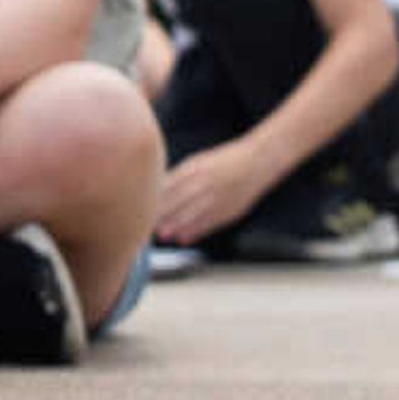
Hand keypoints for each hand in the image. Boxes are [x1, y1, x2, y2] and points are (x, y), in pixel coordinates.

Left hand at [154, 136, 290, 245]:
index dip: (154, 200)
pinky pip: (208, 223)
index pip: (168, 186)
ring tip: (162, 235)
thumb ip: (179, 177)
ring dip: (175, 226)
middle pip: (177, 201)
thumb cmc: (224, 161)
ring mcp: (217, 196)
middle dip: (161, 215)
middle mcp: (205, 182)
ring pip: (191, 214)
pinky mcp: (229, 210)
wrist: (257, 161)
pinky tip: (183, 238)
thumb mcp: (199, 162)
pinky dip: (195, 231)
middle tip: (145, 226)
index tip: (140, 209)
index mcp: (195, 168)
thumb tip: (158, 192)